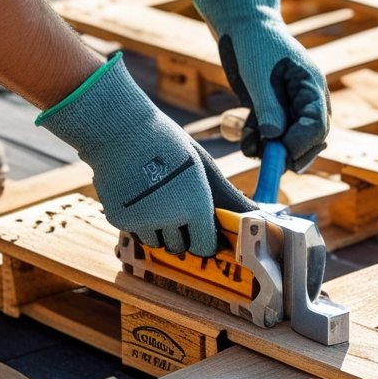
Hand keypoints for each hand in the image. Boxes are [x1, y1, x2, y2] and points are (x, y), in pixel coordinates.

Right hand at [36, 53, 253, 254]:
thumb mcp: (202, 166)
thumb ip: (228, 197)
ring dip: (157, 230)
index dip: (204, 239)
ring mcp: (142, 221)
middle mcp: (170, 219)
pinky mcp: (119, 220)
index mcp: (195, 206)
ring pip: (155, 242)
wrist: (120, 130)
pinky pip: (134, 232)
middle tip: (175, 206)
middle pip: (179, 248)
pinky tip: (137, 195)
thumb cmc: (167, 145)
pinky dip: (137, 221)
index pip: (204, 246)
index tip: (200, 229)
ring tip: (155, 199)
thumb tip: (257, 214)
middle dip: (180, 234)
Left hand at [194, 0, 330, 170]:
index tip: (279, 154)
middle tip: (265, 162)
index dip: (301, 145)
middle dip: (288, 153)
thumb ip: (268, 106)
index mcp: (311, 87)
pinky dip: (258, 140)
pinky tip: (242, 132)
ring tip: (246, 141)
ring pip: (289, 141)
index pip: (318, 126)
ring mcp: (292, 107)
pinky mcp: (275, 111)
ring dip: (269, 148)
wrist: (242, 25)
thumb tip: (275, 137)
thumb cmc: (254, 43)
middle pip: (309, 140)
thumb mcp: (258, 74)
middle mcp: (307, 100)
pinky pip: (272, 135)